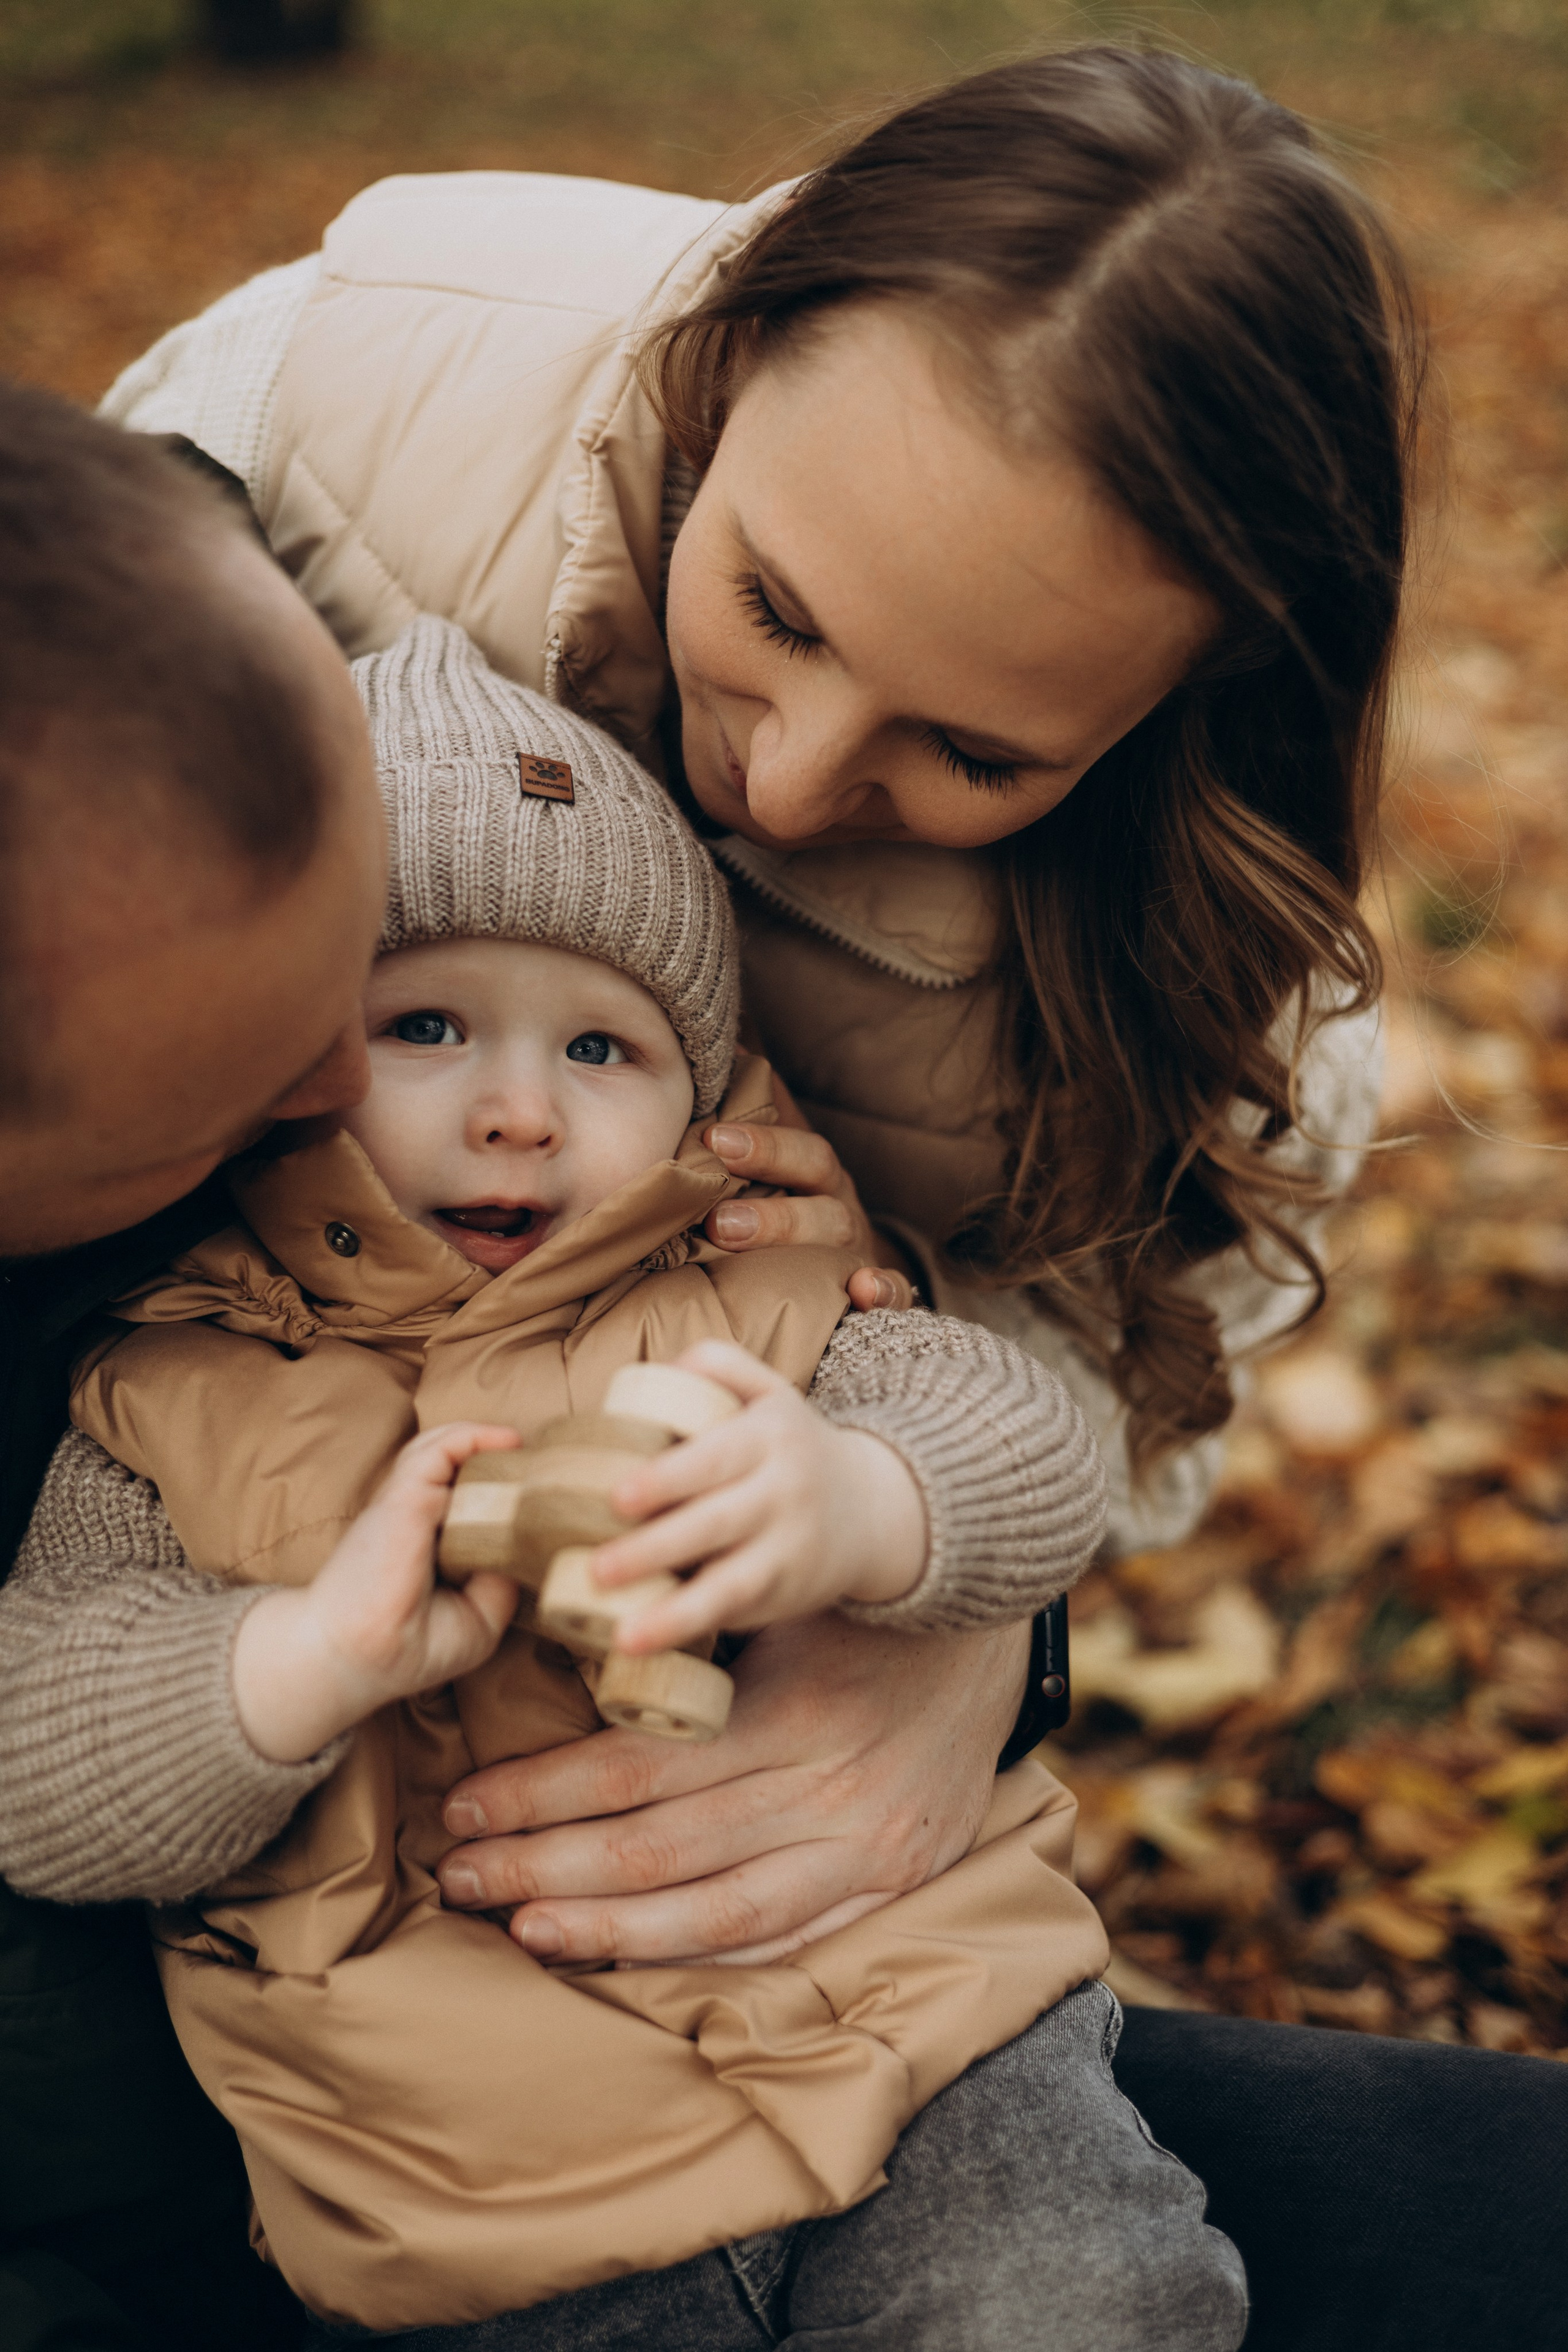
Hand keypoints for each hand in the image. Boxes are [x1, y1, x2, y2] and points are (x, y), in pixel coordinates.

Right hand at [232, 1422, 519, 1763]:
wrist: (355, 1658)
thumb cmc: (404, 1650)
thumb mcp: (477, 1621)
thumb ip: (501, 1584)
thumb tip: (526, 1549)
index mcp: (426, 1545)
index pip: (460, 1499)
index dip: (496, 1490)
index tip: (532, 1492)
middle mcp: (416, 1519)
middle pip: (452, 1466)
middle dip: (491, 1459)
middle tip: (530, 1465)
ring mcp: (408, 1504)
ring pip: (442, 1448)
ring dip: (481, 1440)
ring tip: (517, 1446)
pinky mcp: (404, 1497)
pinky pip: (439, 1450)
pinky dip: (471, 1436)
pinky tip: (505, 1441)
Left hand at [437, 1612, 1029, 1965]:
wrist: (985, 1630)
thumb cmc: (854, 1609)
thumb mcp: (772, 1605)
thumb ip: (685, 1645)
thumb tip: (560, 1661)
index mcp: (788, 1711)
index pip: (637, 1767)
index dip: (540, 1792)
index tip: (463, 1802)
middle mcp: (825, 1791)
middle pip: (660, 1846)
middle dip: (545, 1865)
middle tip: (459, 1873)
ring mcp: (865, 1850)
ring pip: (716, 1912)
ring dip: (608, 1927)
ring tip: (523, 1928)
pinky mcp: (892, 1885)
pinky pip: (786, 1943)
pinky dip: (702, 1955)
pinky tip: (629, 1955)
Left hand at [591, 1340, 927, 1652]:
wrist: (872, 1509)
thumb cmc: (792, 1445)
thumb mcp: (771, 1391)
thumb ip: (719, 1364)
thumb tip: (652, 1373)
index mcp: (770, 1437)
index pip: (716, 1458)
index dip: (667, 1479)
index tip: (618, 1497)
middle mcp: (784, 1495)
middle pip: (716, 1524)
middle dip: (656, 1548)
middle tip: (598, 1566)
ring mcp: (787, 1552)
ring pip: (732, 1586)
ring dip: (675, 1614)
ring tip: (622, 1634)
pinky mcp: (785, 1597)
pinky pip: (737, 1615)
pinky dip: (693, 1629)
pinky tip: (646, 1643)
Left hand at [704, 1069, 915, 1313]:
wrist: (843, 1268)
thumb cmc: (793, 1206)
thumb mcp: (777, 1164)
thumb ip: (755, 1115)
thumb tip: (726, 1050)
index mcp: (814, 1172)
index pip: (799, 1149)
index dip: (763, 1143)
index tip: (714, 1139)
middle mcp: (839, 1204)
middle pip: (817, 1187)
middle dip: (769, 1202)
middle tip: (717, 1220)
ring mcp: (859, 1248)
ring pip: (840, 1235)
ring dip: (795, 1236)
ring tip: (746, 1248)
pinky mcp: (880, 1292)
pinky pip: (895, 1292)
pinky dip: (884, 1291)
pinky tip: (864, 1291)